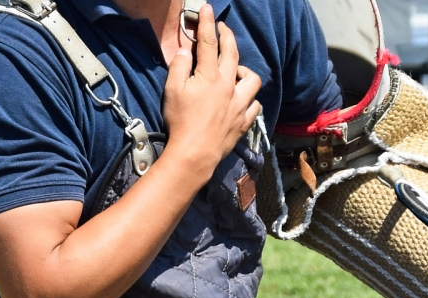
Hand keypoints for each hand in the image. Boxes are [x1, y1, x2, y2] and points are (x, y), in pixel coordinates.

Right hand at [162, 5, 261, 181]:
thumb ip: (179, 66)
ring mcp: (239, 105)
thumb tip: (186, 51)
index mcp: (210, 76)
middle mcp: (229, 86)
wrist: (195, 154)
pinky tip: (242, 99)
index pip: (209, 41)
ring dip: (244, 72)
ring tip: (235, 72)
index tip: (207, 9)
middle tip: (222, 29)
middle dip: (228, 37)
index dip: (208, 22)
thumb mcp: (172, 89)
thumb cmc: (180, 121)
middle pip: (233, 54)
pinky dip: (250, 99)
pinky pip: (255, 105)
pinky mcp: (243, 122)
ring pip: (252, 80)